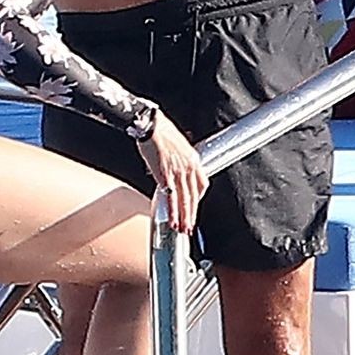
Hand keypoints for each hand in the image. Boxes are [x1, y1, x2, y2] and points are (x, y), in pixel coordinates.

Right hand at [137, 112, 209, 232]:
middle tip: (190, 227)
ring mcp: (178, 172)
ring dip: (184, 216)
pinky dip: (172, 211)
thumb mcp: (178, 145)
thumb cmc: (161, 131)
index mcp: (193, 160)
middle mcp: (189, 167)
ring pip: (184, 200)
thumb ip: (180, 160)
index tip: (194, 206)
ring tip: (183, 228)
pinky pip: (171, 197)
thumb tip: (176, 169)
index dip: (198, 198)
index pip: (202, 184)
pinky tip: (172, 219)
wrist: (152, 125)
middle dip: (192, 213)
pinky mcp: (165, 175)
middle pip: (194, 196)